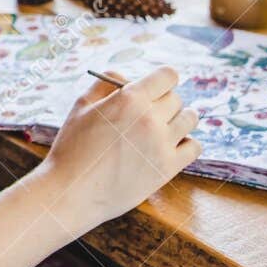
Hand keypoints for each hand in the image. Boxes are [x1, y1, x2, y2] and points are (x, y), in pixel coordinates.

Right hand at [31, 66, 200, 234]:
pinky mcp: (167, 168)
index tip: (154, 90)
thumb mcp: (82, 105)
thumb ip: (106, 84)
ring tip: (162, 129)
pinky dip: (187, 143)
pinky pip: (194, 147)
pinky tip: (171, 146)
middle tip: (148, 115)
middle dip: (163, 102)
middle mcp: (150, 118)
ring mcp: (162, 144)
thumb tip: (128, 78)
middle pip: (176, 98)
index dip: (161, 80)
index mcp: (130, 98)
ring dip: (179, 120)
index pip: (168, 75)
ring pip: (190, 119)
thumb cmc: (72, 148)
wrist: (72, 191)